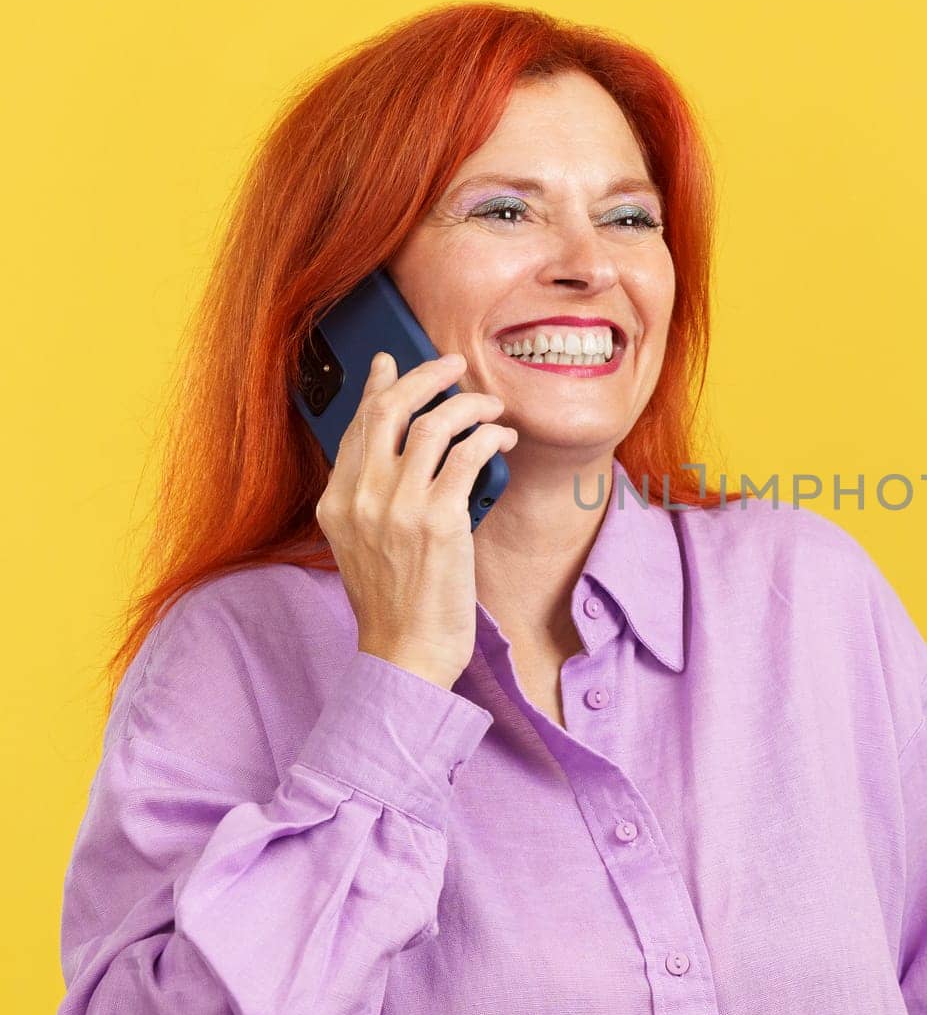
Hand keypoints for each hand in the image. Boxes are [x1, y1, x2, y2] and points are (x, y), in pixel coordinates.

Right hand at [314, 351, 516, 688]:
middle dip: (427, 376)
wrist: (405, 652)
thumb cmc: (394, 602)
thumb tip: (396, 450)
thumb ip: (370, 496)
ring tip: (492, 408)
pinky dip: (490, 436)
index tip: (394, 362)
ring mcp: (398, 507)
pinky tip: (502, 439)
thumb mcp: (363, 543)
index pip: (357, 424)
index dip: (380, 386)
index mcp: (336, 501)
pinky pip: (469, 454)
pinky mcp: (439, 521)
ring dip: (471, 404)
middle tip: (454, 365)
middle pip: (391, 409)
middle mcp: (360, 497)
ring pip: (436, 423)